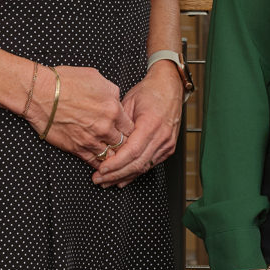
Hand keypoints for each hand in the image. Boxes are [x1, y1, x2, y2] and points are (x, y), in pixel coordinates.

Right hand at [25, 64, 133, 166]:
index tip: (127, 131)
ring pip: (111, 155)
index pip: (131, 127)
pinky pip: (94, 161)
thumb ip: (112, 92)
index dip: (130, 130)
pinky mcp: (76, 148)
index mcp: (113, 108)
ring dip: (112, 155)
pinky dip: (99, 164)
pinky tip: (102, 164)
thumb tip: (116, 100)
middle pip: (123, 143)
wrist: (40, 93)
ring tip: (114, 157)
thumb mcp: (97, 78)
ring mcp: (91, 139)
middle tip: (123, 145)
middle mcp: (105, 127)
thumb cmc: (66, 81)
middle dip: (124, 144)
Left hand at [94, 64, 183, 185]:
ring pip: (143, 168)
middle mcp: (162, 136)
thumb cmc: (149, 91)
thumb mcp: (129, 102)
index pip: (132, 152)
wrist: (170, 87)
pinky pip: (150, 164)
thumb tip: (105, 141)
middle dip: (116, 175)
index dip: (115, 164)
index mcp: (151, 124)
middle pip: (137, 164)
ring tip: (107, 182)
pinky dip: (135, 173)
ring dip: (124, 177)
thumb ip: (119, 124)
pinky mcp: (168, 148)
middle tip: (99, 180)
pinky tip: (123, 178)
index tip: (101, 170)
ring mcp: (167, 144)